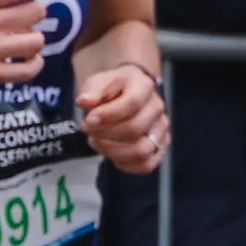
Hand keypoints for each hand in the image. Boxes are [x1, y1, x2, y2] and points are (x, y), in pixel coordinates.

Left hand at [77, 61, 168, 175]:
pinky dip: (125, 164)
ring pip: (142, 150)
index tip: (89, 119)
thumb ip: (91, 90)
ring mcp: (161, 128)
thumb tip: (84, 101)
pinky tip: (112, 153)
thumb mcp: (98, 81)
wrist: (126, 92)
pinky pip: (146, 164)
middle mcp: (157, 107)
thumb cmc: (112, 88)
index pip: (132, 103)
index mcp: (144, 86)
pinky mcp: (160, 146)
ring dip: (113, 151)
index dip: (108, 115)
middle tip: (90, 131)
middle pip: (135, 129)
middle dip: (105, 134)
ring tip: (98, 142)